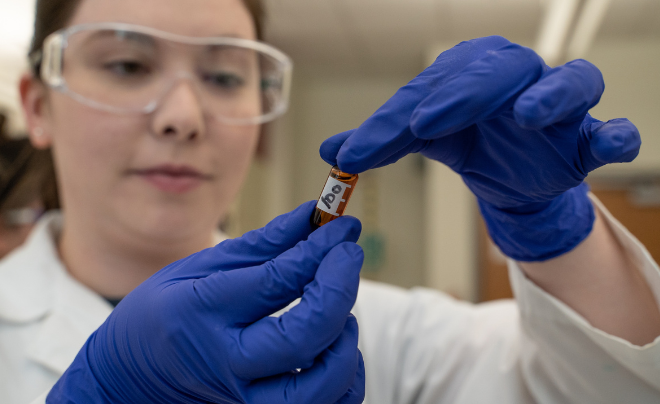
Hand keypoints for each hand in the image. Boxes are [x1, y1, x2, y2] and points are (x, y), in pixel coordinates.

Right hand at [47, 201, 364, 403]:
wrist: (131, 378)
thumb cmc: (165, 313)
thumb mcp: (200, 267)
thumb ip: (263, 245)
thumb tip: (312, 217)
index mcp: (202, 312)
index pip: (277, 281)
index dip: (320, 251)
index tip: (344, 229)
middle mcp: (226, 362)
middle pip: (304, 336)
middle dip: (340, 289)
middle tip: (349, 256)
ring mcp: (244, 399)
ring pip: (322, 384)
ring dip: (344, 339)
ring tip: (339, 310)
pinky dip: (345, 377)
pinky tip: (335, 346)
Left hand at [320, 36, 639, 260]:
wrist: (512, 175)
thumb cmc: (471, 143)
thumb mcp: (425, 140)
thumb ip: (382, 141)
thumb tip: (330, 151)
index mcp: (471, 72)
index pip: (432, 88)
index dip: (395, 118)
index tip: (365, 148)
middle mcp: (517, 78)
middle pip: (498, 71)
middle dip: (462, 95)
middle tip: (427, 122)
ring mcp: (558, 106)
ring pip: (569, 83)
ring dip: (551, 94)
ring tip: (528, 114)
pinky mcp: (587, 139)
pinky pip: (612, 130)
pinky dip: (617, 134)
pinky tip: (612, 143)